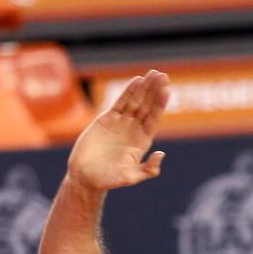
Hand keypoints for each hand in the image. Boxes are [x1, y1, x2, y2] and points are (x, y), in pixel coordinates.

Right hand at [67, 70, 168, 192]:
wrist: (85, 176)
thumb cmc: (109, 179)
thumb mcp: (131, 176)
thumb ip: (148, 169)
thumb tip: (161, 154)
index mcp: (142, 141)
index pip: (154, 119)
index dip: (160, 104)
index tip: (167, 90)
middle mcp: (134, 129)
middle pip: (147, 106)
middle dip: (155, 91)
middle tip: (163, 75)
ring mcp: (121, 123)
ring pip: (135, 101)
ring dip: (144, 87)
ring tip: (154, 73)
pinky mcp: (107, 119)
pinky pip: (120, 102)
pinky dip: (128, 91)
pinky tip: (137, 80)